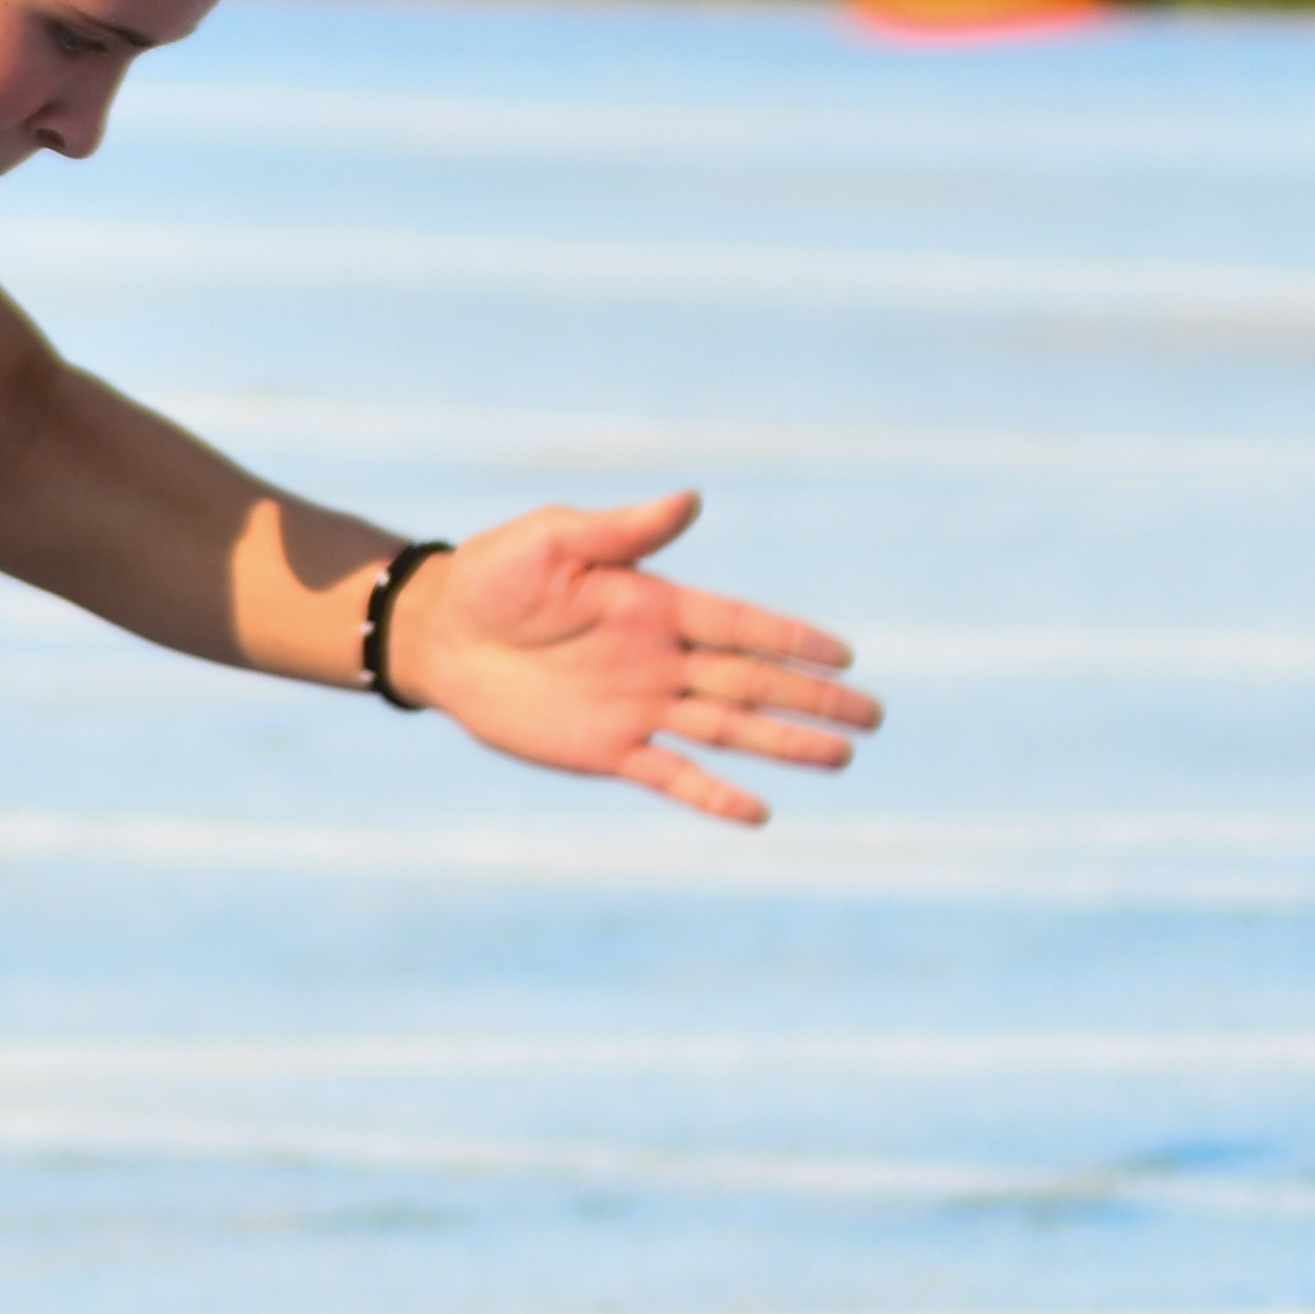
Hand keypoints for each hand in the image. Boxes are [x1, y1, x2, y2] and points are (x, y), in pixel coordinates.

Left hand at [395, 492, 877, 828]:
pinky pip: (670, 775)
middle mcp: (661, 659)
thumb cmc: (496, 574)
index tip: (845, 654)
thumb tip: (691, 498)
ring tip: (841, 756)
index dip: (794, 639)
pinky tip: (756, 814)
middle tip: (874, 715)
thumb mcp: (555, 539)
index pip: (742, 624)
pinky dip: (711, 795)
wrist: (440, 632)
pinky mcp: (606, 749)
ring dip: (782, 745)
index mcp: (658, 606)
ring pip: (728, 729)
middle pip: (753, 681)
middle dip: (812, 698)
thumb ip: (623, 529)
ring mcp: (638, 707)